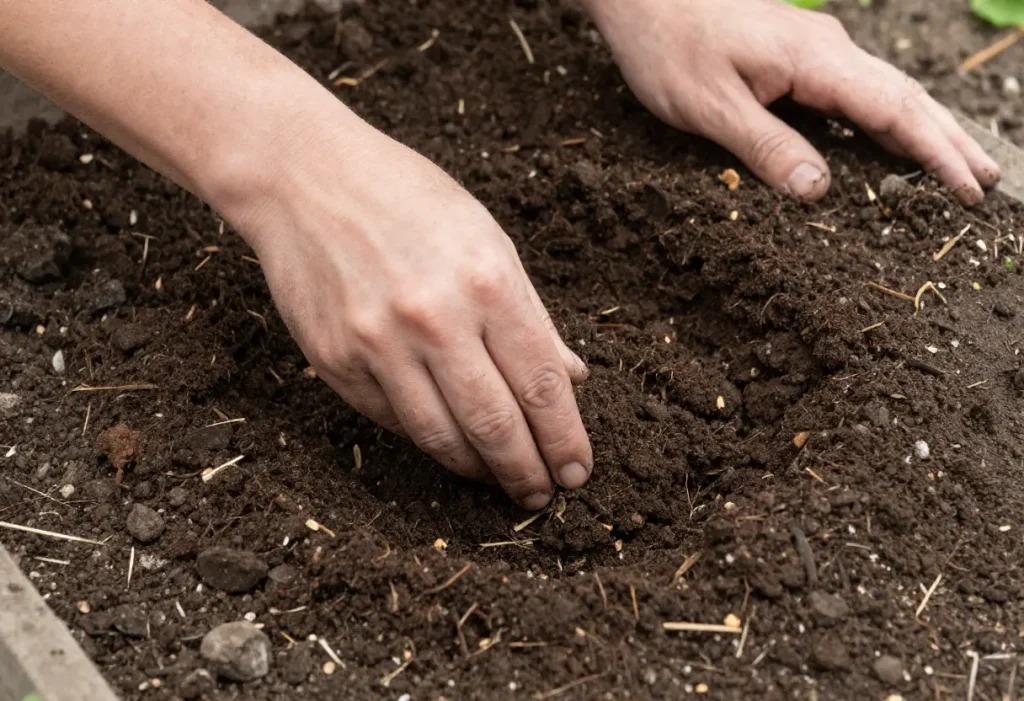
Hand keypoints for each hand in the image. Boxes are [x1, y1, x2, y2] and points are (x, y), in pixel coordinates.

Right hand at [232, 116, 592, 509]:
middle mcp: (433, 318)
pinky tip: (448, 443)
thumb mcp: (488, 239)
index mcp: (486, 281)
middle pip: (495, 425)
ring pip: (440, 438)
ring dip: (478, 469)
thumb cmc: (408, 199)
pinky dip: (427, 439)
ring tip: (499, 478)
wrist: (303, 178)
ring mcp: (377, 344)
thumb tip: (571, 378)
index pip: (542, 385)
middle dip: (527, 471)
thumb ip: (531, 314)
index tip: (578, 469)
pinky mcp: (335, 361)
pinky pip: (393, 421)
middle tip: (543, 493)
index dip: (565, 439)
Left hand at [583, 0, 1000, 203]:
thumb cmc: (668, 45)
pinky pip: (855, 91)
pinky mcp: (794, 57)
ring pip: (884, 91)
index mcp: (814, 60)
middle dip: (948, 139)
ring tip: (960, 163)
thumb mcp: (708, 107)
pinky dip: (885, 119)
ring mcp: (813, 50)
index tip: (967, 187)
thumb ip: (765, 146)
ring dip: (923, 128)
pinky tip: (891, 140)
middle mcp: (826, 50)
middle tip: (987, 180)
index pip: (892, 109)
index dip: (934, 151)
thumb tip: (818, 191)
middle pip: (904, 96)